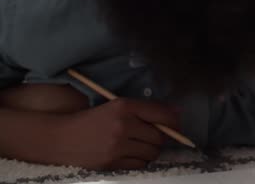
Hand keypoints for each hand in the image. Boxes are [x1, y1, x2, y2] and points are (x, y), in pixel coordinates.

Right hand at [52, 98, 179, 169]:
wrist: (62, 137)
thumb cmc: (93, 119)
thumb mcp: (117, 107)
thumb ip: (146, 110)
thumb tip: (177, 114)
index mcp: (124, 106)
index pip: (162, 115)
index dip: (174, 121)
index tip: (176, 124)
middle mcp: (122, 125)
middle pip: (159, 136)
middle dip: (160, 137)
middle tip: (152, 136)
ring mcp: (117, 146)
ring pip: (152, 152)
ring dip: (151, 150)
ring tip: (140, 145)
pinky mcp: (112, 162)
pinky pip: (140, 164)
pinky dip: (140, 160)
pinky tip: (130, 153)